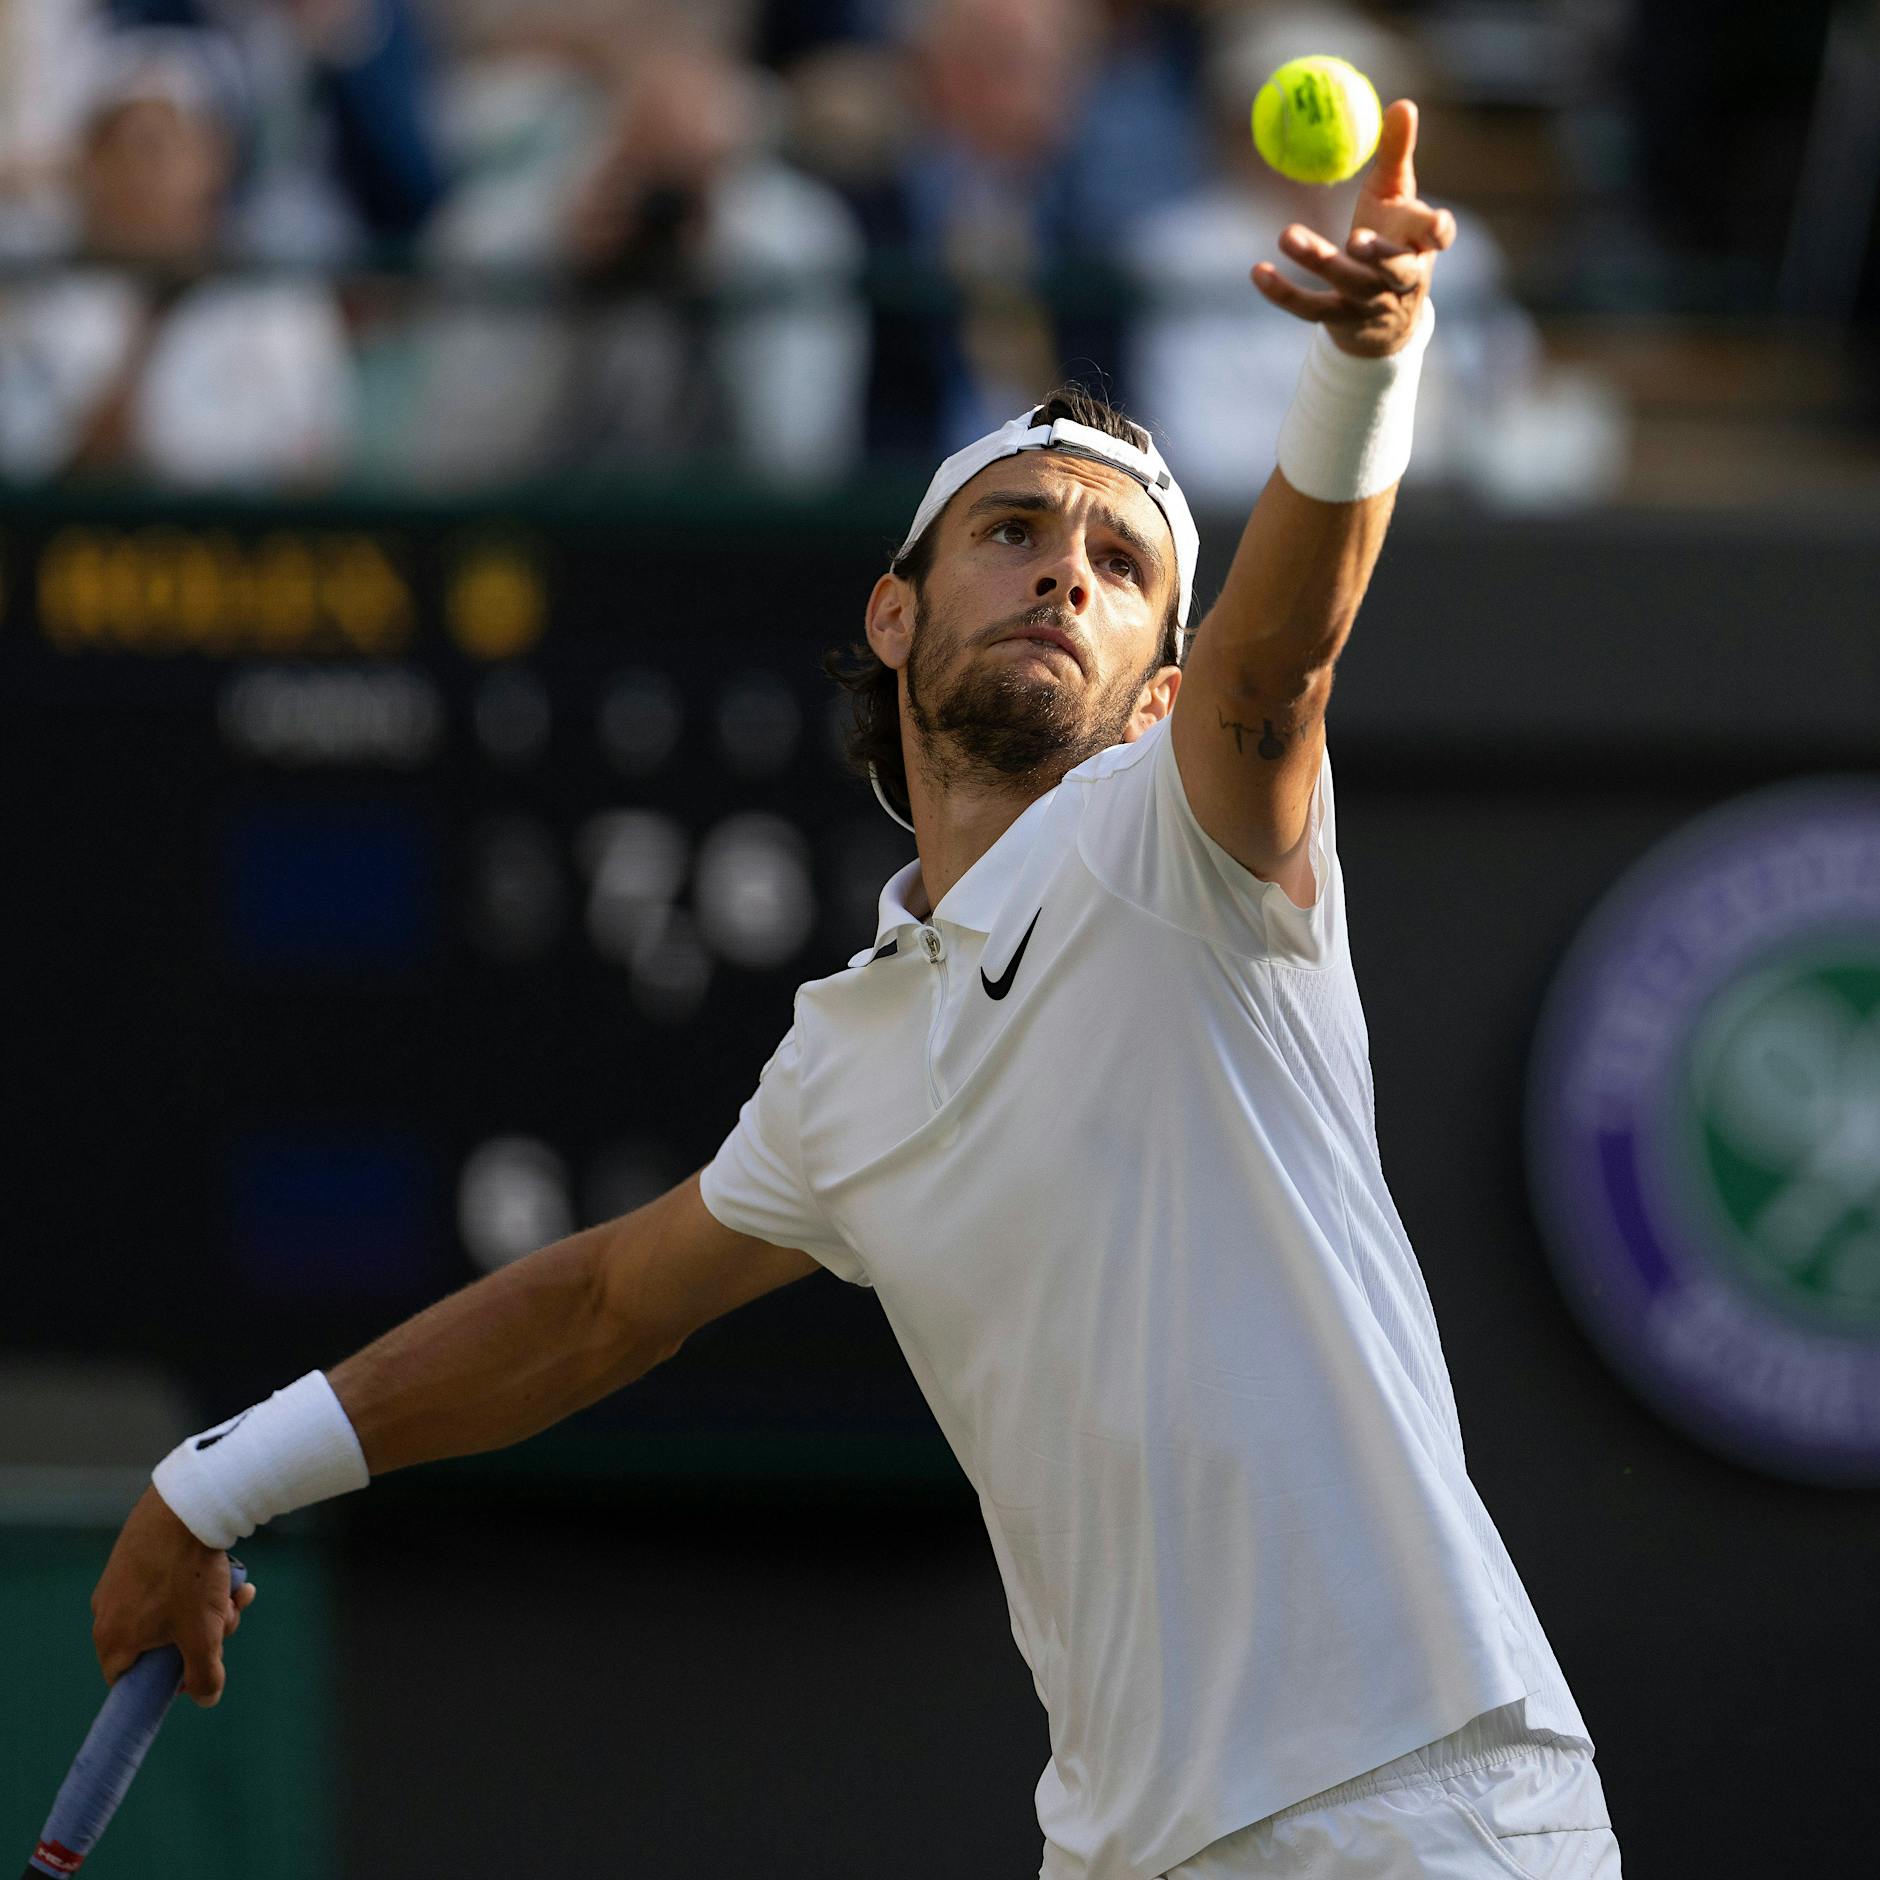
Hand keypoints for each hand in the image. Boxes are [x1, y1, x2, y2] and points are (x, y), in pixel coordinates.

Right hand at [91, 1485, 257, 1707]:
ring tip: (239, 1592)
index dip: (165, 1682)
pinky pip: (172, 1581)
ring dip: (211, 1607)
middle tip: (229, 1619)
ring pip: (173, 1610)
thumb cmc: (187, 1575)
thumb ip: (203, 1674)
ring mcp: (123, 1580)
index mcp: (112, 1638)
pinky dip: (203, 1582)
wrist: (185, 1505)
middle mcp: (108, 1610)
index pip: (127, 1680)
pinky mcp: (141, 1554)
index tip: (197, 1667)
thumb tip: (205, 1699)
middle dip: (203, 1635)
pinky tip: (234, 1574)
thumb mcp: (203, 1634)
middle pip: (160, 1644)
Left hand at [1251, 99, 1456, 358]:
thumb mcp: (1395, 197)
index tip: (1436, 224)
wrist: (1383, 319)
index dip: (1439, 232)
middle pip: (1393, 268)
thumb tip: (1403, 103)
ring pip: (1348, 284)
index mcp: (1420, 245)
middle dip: (1378, 254)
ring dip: (1319, 261)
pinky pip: (1309, 309)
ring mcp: (1370, 303)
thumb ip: (1397, 154)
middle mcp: (1401, 279)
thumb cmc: (1391, 240)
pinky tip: (1258, 272)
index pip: (1438, 239)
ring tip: (1287, 235)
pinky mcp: (1340, 320)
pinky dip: (1282, 292)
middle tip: (1356, 238)